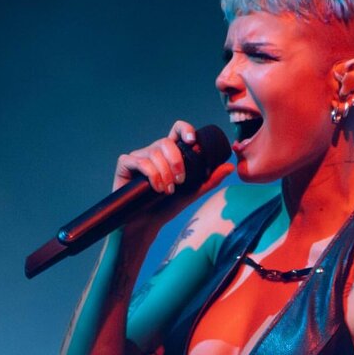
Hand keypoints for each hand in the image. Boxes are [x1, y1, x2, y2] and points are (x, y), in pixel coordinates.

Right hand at [113, 120, 232, 213]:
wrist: (146, 225)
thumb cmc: (166, 208)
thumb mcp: (192, 192)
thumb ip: (209, 179)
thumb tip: (229, 166)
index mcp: (169, 154)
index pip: (176, 131)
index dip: (184, 129)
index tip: (192, 141)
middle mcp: (153, 152)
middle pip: (165, 141)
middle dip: (176, 162)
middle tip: (180, 181)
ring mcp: (137, 157)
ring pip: (153, 152)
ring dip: (164, 173)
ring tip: (167, 190)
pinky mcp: (124, 165)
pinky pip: (138, 161)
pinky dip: (150, 174)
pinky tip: (155, 187)